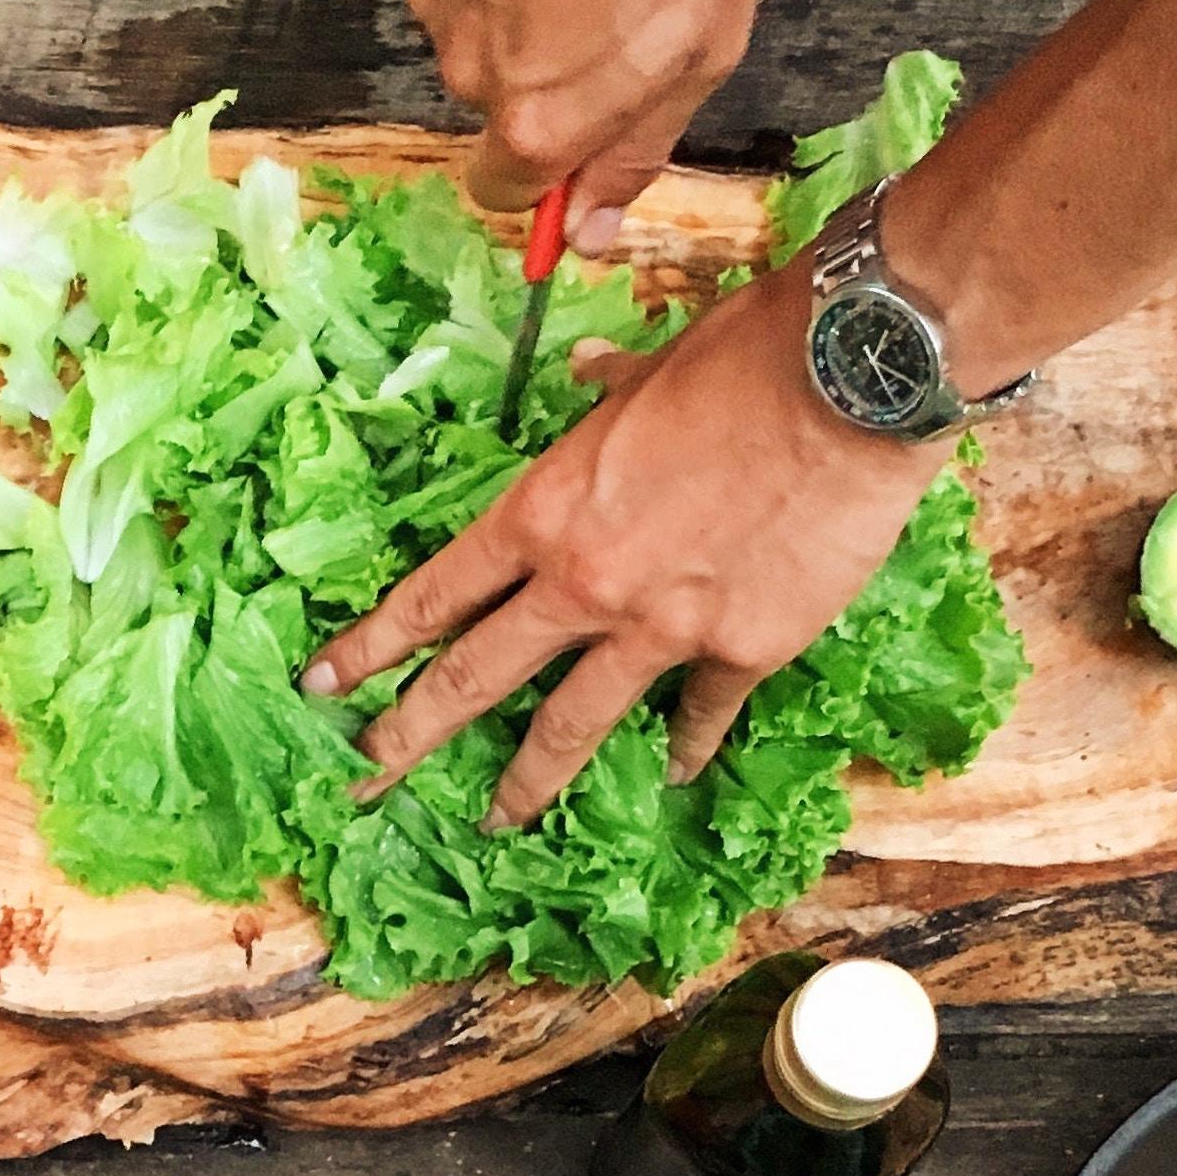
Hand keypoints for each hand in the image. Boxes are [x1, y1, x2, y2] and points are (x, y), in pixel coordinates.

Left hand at [300, 271, 943, 829]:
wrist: (853, 379)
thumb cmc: (745, 355)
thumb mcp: (649, 370)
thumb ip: (606, 396)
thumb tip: (586, 378)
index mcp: (544, 512)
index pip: (434, 596)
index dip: (372, 646)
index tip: (323, 684)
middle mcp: (584, 584)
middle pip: (475, 678)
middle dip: (409, 735)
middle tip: (365, 780)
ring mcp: (661, 628)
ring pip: (570, 725)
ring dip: (527, 781)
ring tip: (496, 820)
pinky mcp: (743, 650)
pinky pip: (699, 715)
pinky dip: (685, 746)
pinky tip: (670, 771)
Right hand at [389, 0, 778, 253]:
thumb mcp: (706, 46)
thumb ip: (637, 149)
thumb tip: (590, 231)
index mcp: (536, 118)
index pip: (508, 191)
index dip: (549, 167)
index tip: (582, 131)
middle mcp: (465, 69)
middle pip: (496, 97)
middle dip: (545, 64)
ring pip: (471, 19)